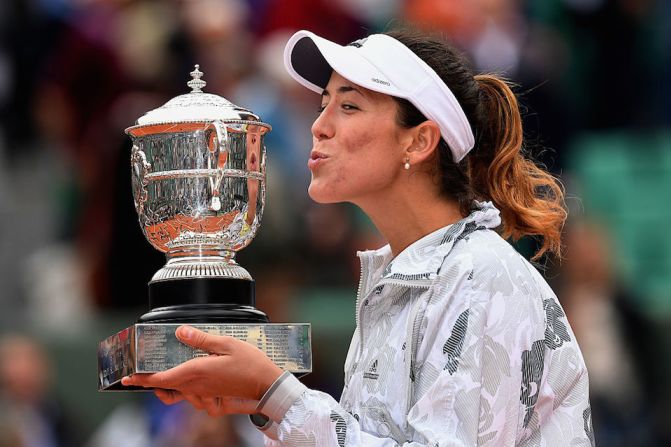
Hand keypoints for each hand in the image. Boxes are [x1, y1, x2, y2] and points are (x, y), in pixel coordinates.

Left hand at [121, 325, 283, 413]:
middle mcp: (196, 386)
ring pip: (177, 394)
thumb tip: (181, 331)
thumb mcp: (227, 344)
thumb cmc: (250, 364)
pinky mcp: (212, 398)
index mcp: (196, 372)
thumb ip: (201, 339)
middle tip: (141, 374)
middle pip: (165, 389)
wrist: (267, 385)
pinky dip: (185, 390)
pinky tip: (190, 379)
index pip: (161, 378)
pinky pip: (192, 397)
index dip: (142, 378)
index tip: (128, 378)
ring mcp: (204, 394)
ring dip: (168, 386)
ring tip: (164, 374)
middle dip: (151, 383)